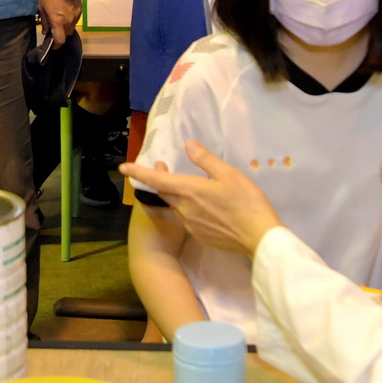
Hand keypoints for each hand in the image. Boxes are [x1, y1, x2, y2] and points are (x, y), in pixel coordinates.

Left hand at [39, 0, 78, 45]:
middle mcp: (68, 21)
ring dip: (66, 29)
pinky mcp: (80, 10)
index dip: (56, 46)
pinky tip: (66, 14)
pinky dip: (70, 21)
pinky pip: (75, 20)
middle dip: (61, 36)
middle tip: (55, 31)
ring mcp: (76, 16)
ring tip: (60, 22)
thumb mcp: (42, 8)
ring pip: (72, 28)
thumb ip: (45, 21)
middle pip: (67, 35)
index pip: (60, 40)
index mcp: (58, 22)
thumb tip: (46, 32)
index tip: (53, 46)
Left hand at [118, 140, 282, 254]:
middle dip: (158, 179)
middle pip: (164, 192)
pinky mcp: (199, 236)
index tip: (123, 167)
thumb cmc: (247, 202)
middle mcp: (184, 209)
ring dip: (174, 194)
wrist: (259, 237)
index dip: (138, 172)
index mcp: (189, 191)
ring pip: (175, 206)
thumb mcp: (229, 174)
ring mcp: (190, 225)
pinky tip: (202, 206)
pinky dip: (187, 208)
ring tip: (183, 184)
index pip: (156, 180)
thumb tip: (188, 145)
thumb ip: (205, 159)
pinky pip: (187, 219)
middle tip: (161, 167)